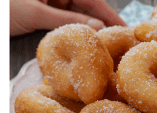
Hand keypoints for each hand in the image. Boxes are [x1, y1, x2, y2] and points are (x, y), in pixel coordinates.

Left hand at [10, 0, 126, 35]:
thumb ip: (66, 20)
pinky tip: (85, 41)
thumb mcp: (35, 13)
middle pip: (87, 6)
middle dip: (101, 22)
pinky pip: (65, 20)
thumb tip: (96, 28)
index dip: (109, 13)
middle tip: (118, 40)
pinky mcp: (45, 11)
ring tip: (104, 44)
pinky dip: (74, 31)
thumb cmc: (4, 9)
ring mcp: (52, 1)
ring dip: (89, 29)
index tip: (124, 27)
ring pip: (77, 15)